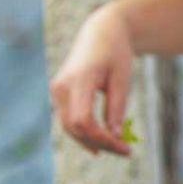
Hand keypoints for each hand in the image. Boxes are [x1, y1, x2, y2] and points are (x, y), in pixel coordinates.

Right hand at [50, 3, 134, 156]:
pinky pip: (69, 120)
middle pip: (75, 127)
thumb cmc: (116, 53)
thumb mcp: (123, 78)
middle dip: (99, 143)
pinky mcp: (59, 94)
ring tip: (117, 149)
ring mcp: (56, 91)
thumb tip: (114, 137)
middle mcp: (61, 87)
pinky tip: (101, 143)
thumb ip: (117, 107)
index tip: (125, 148)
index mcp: (79, 80)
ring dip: (91, 141)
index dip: (102, 138)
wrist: (101, 32)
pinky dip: (84, 132)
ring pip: (69, 127)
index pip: (84, 120)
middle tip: (125, 151)